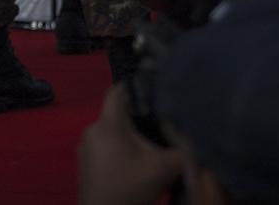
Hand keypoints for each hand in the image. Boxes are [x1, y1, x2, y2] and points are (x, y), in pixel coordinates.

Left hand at [77, 84, 185, 204]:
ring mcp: (85, 148)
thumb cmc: (131, 189)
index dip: (135, 88)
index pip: (117, 91)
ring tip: (149, 148)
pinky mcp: (84, 164)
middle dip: (137, 119)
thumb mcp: (165, 168)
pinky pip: (104, 148)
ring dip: (128, 138)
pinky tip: (133, 166)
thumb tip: (194, 137)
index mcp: (108, 124)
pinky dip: (118, 151)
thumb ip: (182, 149)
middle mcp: (91, 130)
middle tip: (160, 127)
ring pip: (111, 133)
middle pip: (117, 114)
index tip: (154, 93)